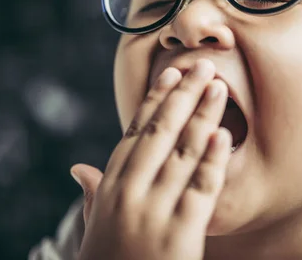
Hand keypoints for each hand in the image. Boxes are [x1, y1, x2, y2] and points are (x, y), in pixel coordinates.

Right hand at [70, 59, 231, 259]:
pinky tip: (222, 136)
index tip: (171, 74)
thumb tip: (79, 168)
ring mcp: (154, 212)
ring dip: (203, 115)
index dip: (155, 100)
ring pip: (182, 152)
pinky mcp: (180, 235)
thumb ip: (92, 194)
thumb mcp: (96, 227)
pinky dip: (211, 161)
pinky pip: (200, 190)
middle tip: (203, 65)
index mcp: (111, 186)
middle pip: (161, 132)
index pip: (136, 132)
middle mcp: (130, 193)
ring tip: (218, 87)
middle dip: (184, 95)